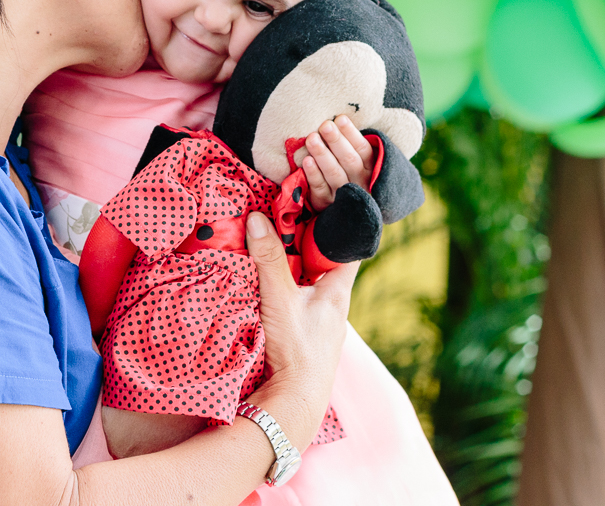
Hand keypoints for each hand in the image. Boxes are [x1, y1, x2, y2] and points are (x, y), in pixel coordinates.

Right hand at [243, 211, 357, 447]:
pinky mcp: (306, 334)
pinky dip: (285, 286)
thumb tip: (257, 218)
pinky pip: (299, 300)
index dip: (338, 222)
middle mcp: (334, 303)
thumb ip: (269, 259)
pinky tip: (267, 284)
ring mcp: (321, 321)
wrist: (295, 402)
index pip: (348, 245)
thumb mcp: (280, 299)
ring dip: (293, 265)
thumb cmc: (297, 351)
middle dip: (305, 240)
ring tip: (270, 243)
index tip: (319, 203)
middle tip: (284, 218)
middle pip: (324, 261)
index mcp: (338, 290)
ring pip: (310, 281)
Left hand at [300, 116, 374, 210]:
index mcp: (371, 170)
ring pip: (334, 174)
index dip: (352, 134)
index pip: (363, 150)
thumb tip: (338, 118)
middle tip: (325, 125)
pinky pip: (320, 189)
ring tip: (311, 138)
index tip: (340, 119)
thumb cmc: (348, 174)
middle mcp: (360, 182)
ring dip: (322, 155)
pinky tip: (306, 161)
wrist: (345, 212)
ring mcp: (344, 195)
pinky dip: (314, 175)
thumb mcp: (357, 161)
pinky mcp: (327, 204)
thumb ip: (351, 144)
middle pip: (349, 160)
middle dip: (336, 141)